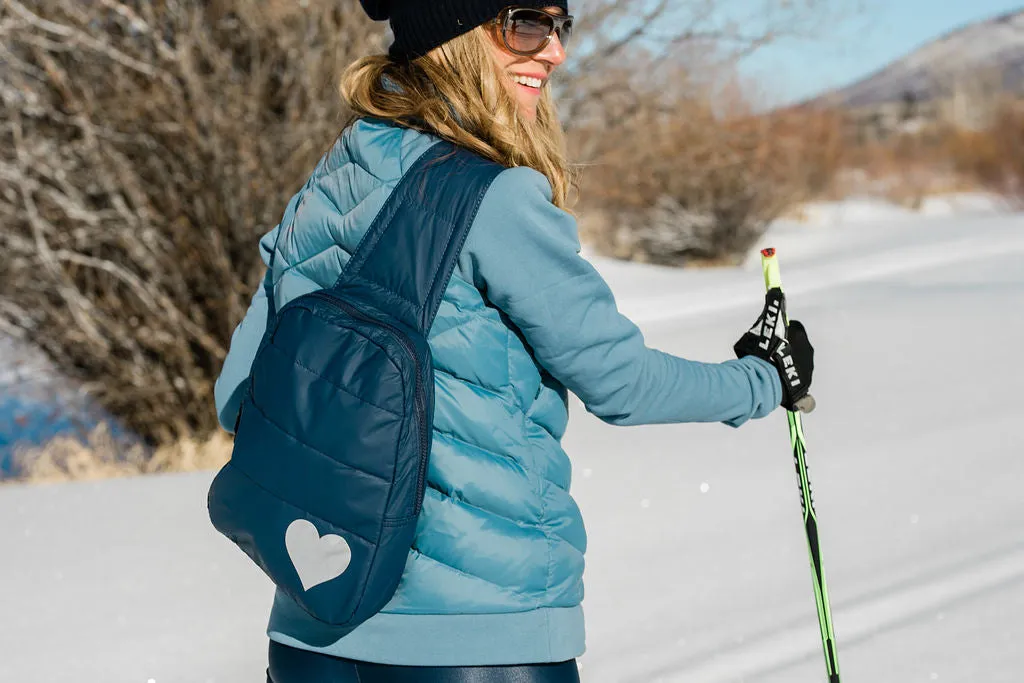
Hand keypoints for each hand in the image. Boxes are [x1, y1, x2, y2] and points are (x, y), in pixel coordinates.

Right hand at [734, 288, 814, 412]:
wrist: (767, 380)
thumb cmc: (763, 352)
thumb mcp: (763, 326)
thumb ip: (770, 311)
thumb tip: (775, 290)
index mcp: (799, 335)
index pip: (793, 328)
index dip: (782, 331)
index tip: (771, 336)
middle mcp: (808, 350)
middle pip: (797, 346)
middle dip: (786, 348)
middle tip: (769, 354)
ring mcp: (808, 369)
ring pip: (798, 363)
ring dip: (787, 364)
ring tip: (771, 370)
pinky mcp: (805, 385)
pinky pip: (797, 379)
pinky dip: (790, 380)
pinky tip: (778, 382)